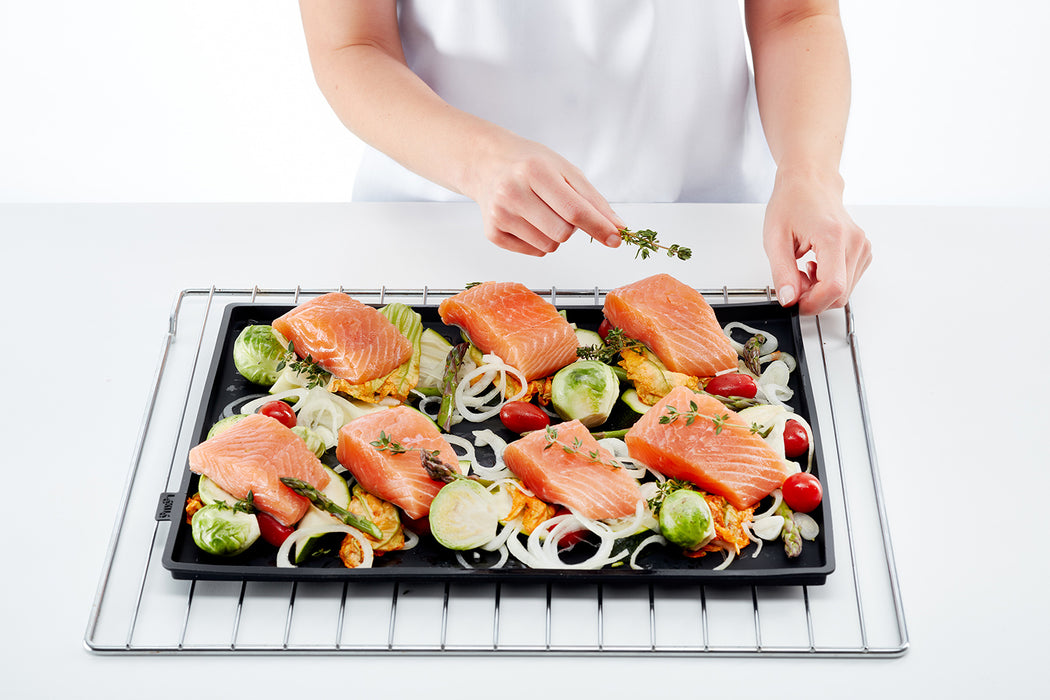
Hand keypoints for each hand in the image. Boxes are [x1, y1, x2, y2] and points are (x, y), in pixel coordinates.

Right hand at [463, 133, 623, 255]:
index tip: (616, 238)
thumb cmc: (531, 165)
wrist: (488, 163)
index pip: (574, 210)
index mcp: (534, 171)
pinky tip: (528, 220)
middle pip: (562, 233)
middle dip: (570, 227)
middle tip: (559, 208)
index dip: (599, 227)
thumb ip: (594, 201)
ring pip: (549, 246)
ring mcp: (499, 215)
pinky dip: (539, 241)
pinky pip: (534, 252)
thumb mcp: (566, 171)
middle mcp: (512, 193)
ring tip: (541, 212)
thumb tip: (617, 228)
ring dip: (555, 235)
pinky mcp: (493, 233)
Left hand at [763, 168, 871, 314]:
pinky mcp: (863, 251)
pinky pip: (848, 280)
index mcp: (833, 237)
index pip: (833, 288)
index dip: (813, 303)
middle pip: (841, 294)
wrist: (809, 181)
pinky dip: (829, 282)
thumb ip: (782, 273)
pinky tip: (815, 266)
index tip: (795, 303)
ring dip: (820, 290)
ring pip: (844, 291)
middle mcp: (854, 242)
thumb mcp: (775, 239)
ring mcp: (862, 246)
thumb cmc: (792, 202)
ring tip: (802, 269)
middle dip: (814, 297)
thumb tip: (789, 299)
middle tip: (793, 281)